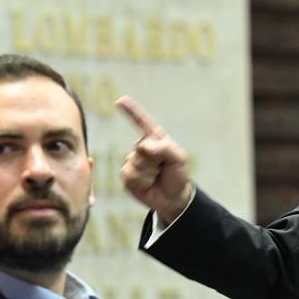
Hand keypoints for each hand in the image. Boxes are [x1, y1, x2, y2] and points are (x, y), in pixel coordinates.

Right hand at [116, 96, 195, 225]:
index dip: (131, 111)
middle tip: (163, 167)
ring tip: (157, 176)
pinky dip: (143, 181)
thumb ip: (163, 148)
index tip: (120, 101)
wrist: (173, 198)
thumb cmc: (178, 174)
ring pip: (137, 163)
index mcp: (154, 139)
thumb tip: (142, 146)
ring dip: (150, 172)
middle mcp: (141, 148)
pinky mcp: (127, 176)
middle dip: (155, 160)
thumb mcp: (178, 159)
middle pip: (141, 148)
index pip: (141, 122)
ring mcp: (133, 161)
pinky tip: (149, 183)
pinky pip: (132, 175)